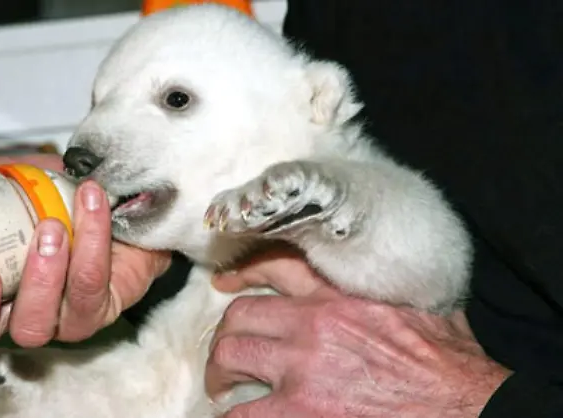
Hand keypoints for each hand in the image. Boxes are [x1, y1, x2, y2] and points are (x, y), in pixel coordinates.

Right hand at [0, 154, 170, 374]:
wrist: (117, 193)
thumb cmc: (53, 198)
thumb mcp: (1, 182)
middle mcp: (9, 315)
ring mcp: (54, 320)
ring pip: (38, 325)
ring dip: (42, 277)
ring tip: (49, 229)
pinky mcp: (99, 309)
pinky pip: (90, 288)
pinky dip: (91, 243)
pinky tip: (90, 205)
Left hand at [206, 253, 510, 416]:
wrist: (463, 406)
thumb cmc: (448, 361)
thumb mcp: (417, 303)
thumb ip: (380, 289)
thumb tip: (377, 280)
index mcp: (340, 295)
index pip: (275, 267)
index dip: (242, 274)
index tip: (226, 283)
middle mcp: (313, 325)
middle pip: (240, 316)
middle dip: (225, 334)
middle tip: (226, 351)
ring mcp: (302, 370)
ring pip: (230, 356)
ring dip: (219, 372)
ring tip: (221, 386)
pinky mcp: (300, 412)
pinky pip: (243, 414)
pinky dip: (232, 417)